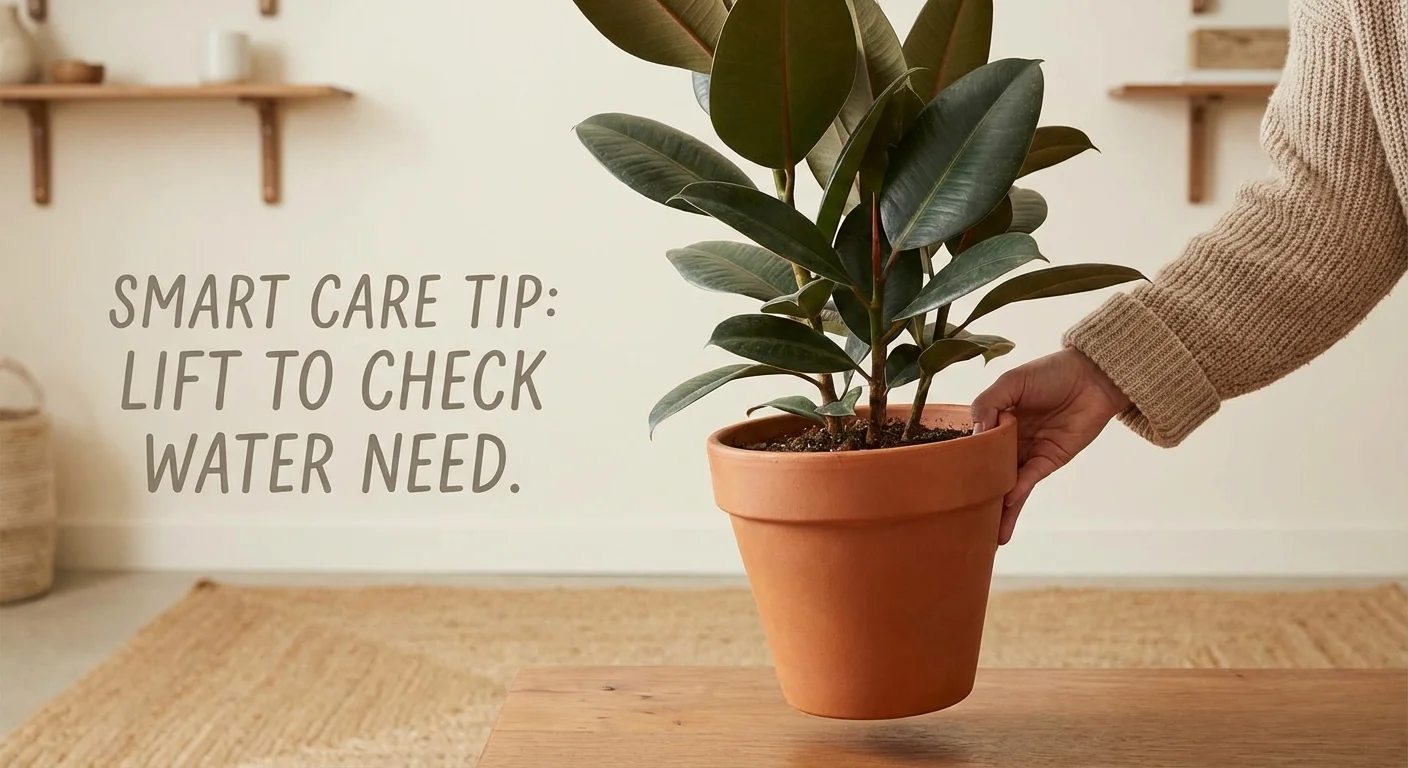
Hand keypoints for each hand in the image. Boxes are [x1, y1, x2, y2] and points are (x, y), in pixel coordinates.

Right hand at [971, 348, 1129, 544]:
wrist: (1094, 377)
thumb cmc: (1051, 373)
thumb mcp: (1011, 382)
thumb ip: (988, 404)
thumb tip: (975, 434)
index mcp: (995, 419)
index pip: (973, 445)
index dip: (959, 462)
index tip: (942, 481)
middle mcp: (1008, 440)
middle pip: (988, 470)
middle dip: (976, 494)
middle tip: (958, 518)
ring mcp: (1028, 452)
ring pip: (1007, 483)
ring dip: (998, 508)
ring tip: (986, 533)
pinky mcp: (1048, 460)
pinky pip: (1029, 480)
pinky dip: (1017, 492)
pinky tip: (1005, 505)